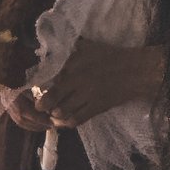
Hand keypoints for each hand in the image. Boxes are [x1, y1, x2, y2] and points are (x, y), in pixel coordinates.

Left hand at [8, 38, 160, 132]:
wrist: (134, 71)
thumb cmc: (110, 56)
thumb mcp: (87, 47)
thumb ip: (70, 49)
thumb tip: (53, 48)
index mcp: (72, 64)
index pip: (48, 79)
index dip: (39, 88)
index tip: (35, 91)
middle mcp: (76, 80)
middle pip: (50, 98)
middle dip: (42, 104)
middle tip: (40, 106)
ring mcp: (86, 96)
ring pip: (61, 111)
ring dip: (54, 114)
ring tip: (52, 113)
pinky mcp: (96, 108)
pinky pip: (76, 120)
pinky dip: (66, 122)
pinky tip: (64, 121)